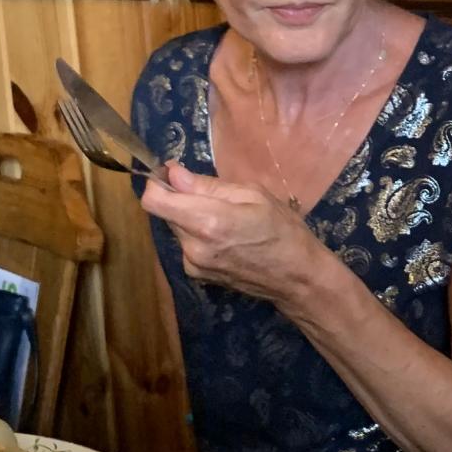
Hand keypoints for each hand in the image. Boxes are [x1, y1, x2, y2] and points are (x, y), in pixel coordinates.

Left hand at [139, 163, 323, 304]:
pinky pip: (187, 244)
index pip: (154, 201)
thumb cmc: (283, 230)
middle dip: (180, 199)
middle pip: (165, 213)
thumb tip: (174, 174)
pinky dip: (198, 235)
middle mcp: (193, 246)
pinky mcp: (197, 274)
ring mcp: (193, 264)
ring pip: (176, 228)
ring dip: (191, 217)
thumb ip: (209, 186)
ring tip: (226, 219)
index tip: (173, 174)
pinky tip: (226, 238)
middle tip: (214, 196)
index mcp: (208, 222)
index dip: (157, 183)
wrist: (296, 278)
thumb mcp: (254, 195)